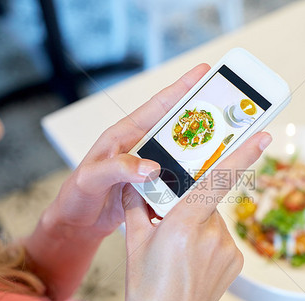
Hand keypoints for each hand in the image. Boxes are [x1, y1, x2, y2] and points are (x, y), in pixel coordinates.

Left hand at [48, 64, 210, 237]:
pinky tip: (206, 179)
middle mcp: (140, 146)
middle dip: (202, 117)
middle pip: (176, 127)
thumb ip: (118, 169)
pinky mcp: (153, 185)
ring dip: (200, 151)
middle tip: (227, 110)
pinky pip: (177, 177)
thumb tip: (152, 168)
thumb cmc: (77, 195)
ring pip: (180, 153)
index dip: (181, 88)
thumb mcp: (92, 179)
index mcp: (124, 135)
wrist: (77, 222)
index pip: (157, 107)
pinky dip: (191, 178)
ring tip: (226, 145)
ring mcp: (148, 165)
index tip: (203, 73)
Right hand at [122, 132, 271, 300]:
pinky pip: (221, 237)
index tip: (262, 136)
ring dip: (198, 224)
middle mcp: (211, 234)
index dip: (242, 154)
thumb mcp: (134, 243)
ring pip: (213, 219)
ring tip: (180, 252)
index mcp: (183, 224)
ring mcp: (227, 249)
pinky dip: (208, 240)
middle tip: (170, 228)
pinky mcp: (236, 260)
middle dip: (189, 205)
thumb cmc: (148, 290)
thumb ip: (137, 206)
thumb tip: (135, 183)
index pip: (216, 180)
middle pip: (205, 201)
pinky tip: (193, 260)